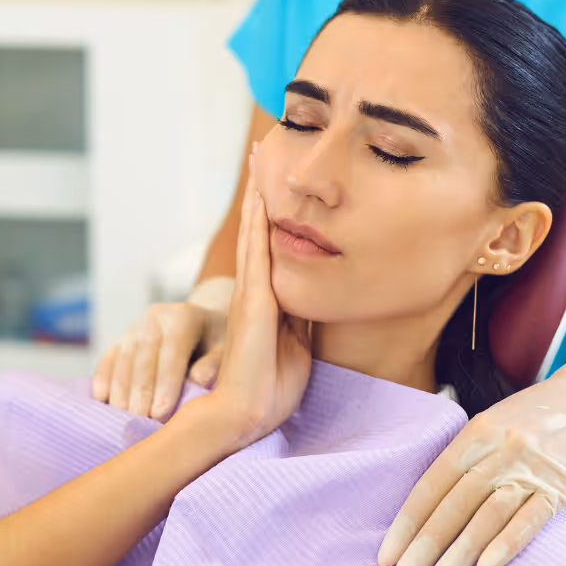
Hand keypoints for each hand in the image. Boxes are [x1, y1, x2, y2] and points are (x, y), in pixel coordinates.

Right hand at [93, 296, 228, 421]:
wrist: (203, 322)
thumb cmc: (217, 342)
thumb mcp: (226, 348)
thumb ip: (215, 363)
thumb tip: (200, 380)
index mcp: (184, 316)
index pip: (172, 352)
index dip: (166, 385)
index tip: (160, 414)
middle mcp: (156, 317)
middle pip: (144, 359)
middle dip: (141, 394)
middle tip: (140, 422)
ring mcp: (135, 327)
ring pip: (122, 361)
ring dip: (121, 392)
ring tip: (124, 419)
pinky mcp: (121, 339)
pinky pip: (108, 360)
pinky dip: (103, 380)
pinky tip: (102, 400)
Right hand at [199, 154, 311, 454]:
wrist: (248, 413)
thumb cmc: (271, 384)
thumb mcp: (298, 341)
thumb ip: (302, 315)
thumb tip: (317, 291)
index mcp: (269, 298)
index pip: (272, 245)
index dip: (273, 211)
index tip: (276, 180)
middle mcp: (257, 290)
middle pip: (258, 230)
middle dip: (261, 191)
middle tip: (261, 152)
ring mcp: (253, 295)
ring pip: (255, 235)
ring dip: (258, 197)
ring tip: (259, 160)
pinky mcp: (255, 306)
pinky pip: (258, 258)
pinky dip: (259, 227)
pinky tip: (262, 201)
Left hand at [377, 334, 565, 565]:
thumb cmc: (534, 413)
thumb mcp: (492, 421)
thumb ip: (465, 456)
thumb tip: (431, 504)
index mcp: (476, 432)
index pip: (432, 483)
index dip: (408, 521)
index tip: (387, 554)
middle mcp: (499, 449)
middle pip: (454, 504)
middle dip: (424, 546)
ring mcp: (531, 468)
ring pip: (487, 515)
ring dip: (458, 554)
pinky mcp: (561, 486)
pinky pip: (531, 519)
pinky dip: (507, 544)